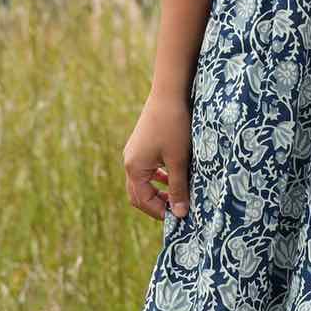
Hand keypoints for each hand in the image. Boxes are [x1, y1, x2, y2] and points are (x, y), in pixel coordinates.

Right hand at [123, 92, 191, 221]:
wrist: (169, 92)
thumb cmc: (174, 125)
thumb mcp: (179, 160)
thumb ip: (178, 188)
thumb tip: (180, 213)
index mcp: (134, 167)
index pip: (142, 200)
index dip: (159, 212)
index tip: (179, 217)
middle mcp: (130, 161)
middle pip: (138, 193)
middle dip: (156, 204)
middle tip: (177, 211)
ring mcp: (135, 152)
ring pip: (143, 181)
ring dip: (158, 191)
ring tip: (177, 197)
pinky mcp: (143, 144)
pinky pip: (147, 168)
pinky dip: (158, 177)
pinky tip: (173, 177)